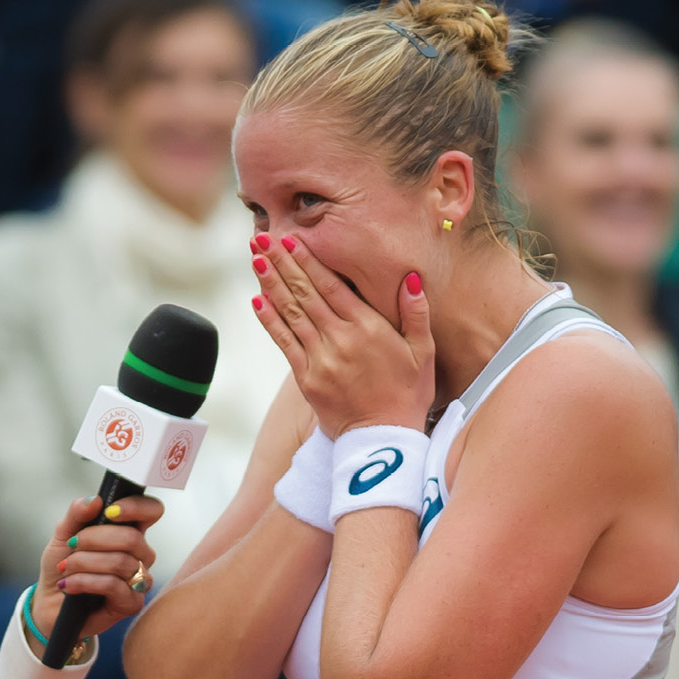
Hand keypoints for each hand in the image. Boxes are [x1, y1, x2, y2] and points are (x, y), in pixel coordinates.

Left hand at [30, 495, 163, 642]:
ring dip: (83, 562)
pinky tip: (69, 585)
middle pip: (132, 537)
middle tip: (72, 545)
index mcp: (128, 531)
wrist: (49, 603)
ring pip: (120, 562)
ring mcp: (138, 580)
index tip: (110, 511)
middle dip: (94, 538)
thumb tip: (95, 499)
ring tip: (66, 568)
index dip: (137, 507)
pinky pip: (113, 586)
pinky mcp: (131, 604)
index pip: (151, 511)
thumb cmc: (62, 567)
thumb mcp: (63, 534)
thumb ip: (77, 514)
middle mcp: (139, 555)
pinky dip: (84, 582)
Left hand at [251, 237, 433, 436]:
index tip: (290, 240)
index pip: (332, 287)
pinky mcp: (306, 379)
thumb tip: (410, 278)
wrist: (383, 440)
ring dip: (270, 284)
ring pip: (291, 314)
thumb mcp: (423, 351)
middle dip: (282, 263)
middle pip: (305, 294)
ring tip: (256, 259)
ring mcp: (320, 360)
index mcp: (368, 328)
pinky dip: (269, 320)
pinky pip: (283, 343)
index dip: (308, 261)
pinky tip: (257, 300)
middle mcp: (340, 340)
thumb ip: (416, 313)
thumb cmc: (407, 393)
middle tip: (262, 238)